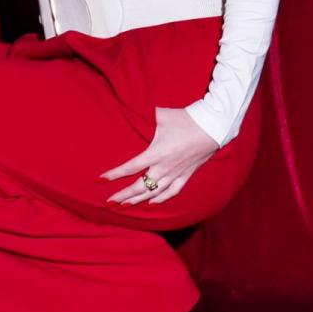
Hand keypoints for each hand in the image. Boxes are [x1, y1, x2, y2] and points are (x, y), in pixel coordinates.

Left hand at [99, 106, 217, 205]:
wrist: (212, 127)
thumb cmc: (186, 119)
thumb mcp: (162, 115)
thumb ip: (145, 114)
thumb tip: (132, 106)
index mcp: (157, 153)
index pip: (130, 168)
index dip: (114, 175)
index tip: (100, 180)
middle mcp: (165, 167)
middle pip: (140, 187)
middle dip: (123, 195)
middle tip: (109, 201)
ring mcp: (176, 173)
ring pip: (154, 192)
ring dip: (138, 200)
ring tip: (124, 205)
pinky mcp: (187, 175)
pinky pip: (172, 192)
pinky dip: (160, 199)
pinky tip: (151, 203)